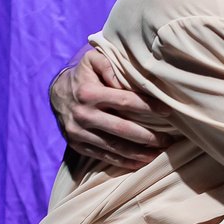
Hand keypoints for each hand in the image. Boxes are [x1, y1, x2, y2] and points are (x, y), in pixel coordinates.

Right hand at [50, 49, 171, 172]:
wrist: (55, 95)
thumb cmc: (83, 76)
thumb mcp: (92, 61)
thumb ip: (109, 65)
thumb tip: (125, 82)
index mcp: (88, 93)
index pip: (125, 101)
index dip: (148, 107)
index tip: (167, 112)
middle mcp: (83, 114)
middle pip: (122, 129)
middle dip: (148, 136)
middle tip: (167, 139)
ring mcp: (79, 133)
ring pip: (114, 147)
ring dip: (139, 153)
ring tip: (158, 153)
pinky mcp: (77, 145)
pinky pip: (104, 156)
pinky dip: (123, 162)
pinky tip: (140, 162)